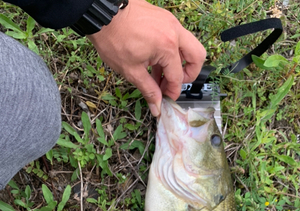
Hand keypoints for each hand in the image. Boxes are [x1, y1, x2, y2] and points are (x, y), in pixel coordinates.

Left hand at [87, 0, 205, 115]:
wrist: (102, 13)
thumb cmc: (113, 38)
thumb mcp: (131, 71)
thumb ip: (148, 90)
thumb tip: (157, 107)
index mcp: (167, 47)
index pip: (178, 77)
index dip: (172, 92)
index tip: (166, 99)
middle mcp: (174, 32)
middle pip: (197, 57)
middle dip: (189, 74)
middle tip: (174, 84)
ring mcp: (170, 22)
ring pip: (189, 45)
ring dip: (179, 63)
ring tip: (160, 76)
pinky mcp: (164, 18)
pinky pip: (177, 37)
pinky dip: (171, 52)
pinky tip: (155, 63)